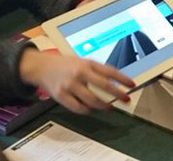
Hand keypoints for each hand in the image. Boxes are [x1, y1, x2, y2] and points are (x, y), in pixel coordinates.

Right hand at [18, 48, 134, 113]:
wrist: (41, 66)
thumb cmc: (64, 64)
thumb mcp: (82, 61)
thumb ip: (96, 70)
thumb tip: (115, 82)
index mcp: (87, 63)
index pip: (110, 71)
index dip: (123, 79)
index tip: (132, 85)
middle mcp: (80, 73)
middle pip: (104, 86)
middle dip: (118, 94)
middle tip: (125, 99)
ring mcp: (70, 85)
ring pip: (92, 100)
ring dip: (104, 105)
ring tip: (109, 107)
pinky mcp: (61, 95)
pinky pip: (78, 107)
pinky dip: (86, 110)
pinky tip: (91, 109)